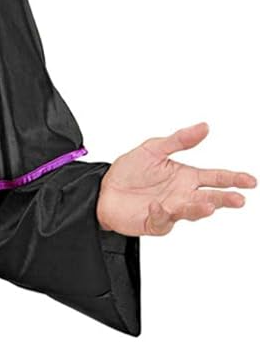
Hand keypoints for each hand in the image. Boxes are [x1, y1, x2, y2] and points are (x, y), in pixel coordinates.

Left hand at [96, 122, 255, 235]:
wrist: (103, 189)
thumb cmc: (128, 171)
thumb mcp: (154, 148)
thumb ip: (180, 140)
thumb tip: (205, 127)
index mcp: (186, 177)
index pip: (215, 178)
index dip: (233, 179)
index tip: (250, 181)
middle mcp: (182, 195)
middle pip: (209, 197)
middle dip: (225, 199)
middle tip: (238, 199)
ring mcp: (170, 210)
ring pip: (190, 212)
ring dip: (199, 209)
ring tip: (209, 205)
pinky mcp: (154, 223)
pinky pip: (162, 220)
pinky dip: (161, 213)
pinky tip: (158, 205)